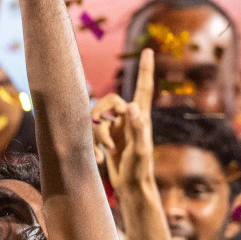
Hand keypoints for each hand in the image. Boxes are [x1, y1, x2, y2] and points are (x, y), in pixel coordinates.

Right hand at [94, 48, 154, 194]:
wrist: (132, 188)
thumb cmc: (140, 169)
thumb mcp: (140, 150)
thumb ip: (137, 129)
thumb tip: (131, 107)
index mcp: (140, 117)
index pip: (143, 88)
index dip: (145, 70)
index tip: (148, 51)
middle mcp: (128, 118)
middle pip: (109, 101)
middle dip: (101, 114)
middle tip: (104, 132)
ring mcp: (116, 127)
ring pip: (97, 118)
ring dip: (98, 136)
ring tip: (108, 152)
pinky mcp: (106, 138)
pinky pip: (92, 132)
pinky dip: (94, 145)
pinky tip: (101, 160)